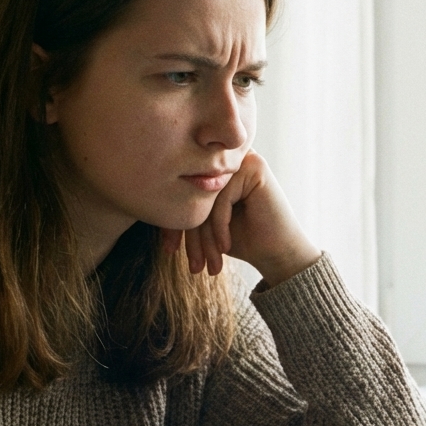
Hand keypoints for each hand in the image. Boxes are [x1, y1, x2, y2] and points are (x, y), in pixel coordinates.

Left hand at [161, 151, 320, 286]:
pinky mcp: (255, 167)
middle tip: (193, 266)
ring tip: (209, 264)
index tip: (170, 251)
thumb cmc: (243, 241)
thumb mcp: (204, 226)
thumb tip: (146, 205)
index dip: (174, 223)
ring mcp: (242, 159)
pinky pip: (222, 197)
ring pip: (206, 196)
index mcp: (214, 169)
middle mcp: (227, 159)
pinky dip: (220, 226)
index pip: (184, 190)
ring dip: (205, 236)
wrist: (279, 254)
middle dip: (190, 235)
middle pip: (194, 192)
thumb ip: (184, 209)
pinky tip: (226, 247)